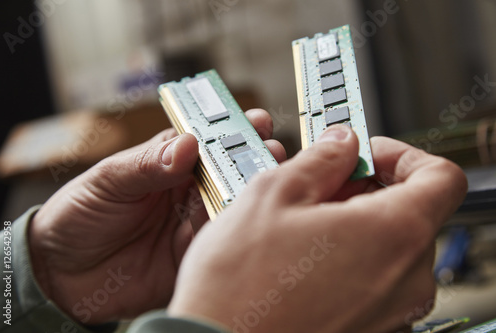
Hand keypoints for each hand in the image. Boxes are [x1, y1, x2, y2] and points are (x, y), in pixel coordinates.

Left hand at [29, 109, 286, 324]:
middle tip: (270, 150)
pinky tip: (247, 220)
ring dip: (250, 193)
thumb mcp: (107, 180)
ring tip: (268, 181)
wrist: (61, 273)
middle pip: (227, 171)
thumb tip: (187, 145)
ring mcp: (191, 223)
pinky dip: (235, 231)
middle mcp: (185, 191)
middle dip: (252, 159)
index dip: (231, 129)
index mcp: (166, 164)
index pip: (206, 142)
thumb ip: (147, 164)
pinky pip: (220, 242)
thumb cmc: (78, 214)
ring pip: (230, 205)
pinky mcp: (192, 256)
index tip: (255, 120)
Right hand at [168, 125, 467, 332]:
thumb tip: (341, 144)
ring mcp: (392, 311)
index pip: (441, 177)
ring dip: (355, 225)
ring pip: (390, 248)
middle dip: (368, 190)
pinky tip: (306, 260)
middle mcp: (406, 279)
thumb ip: (322, 159)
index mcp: (394, 234)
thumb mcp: (274, 194)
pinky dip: (351, 260)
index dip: (403, 156)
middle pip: (411, 212)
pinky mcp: (371, 329)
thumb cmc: (240, 285)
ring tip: (305, 226)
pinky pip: (376, 281)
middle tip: (322, 188)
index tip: (367, 156)